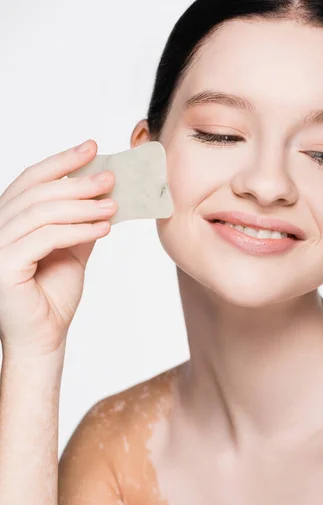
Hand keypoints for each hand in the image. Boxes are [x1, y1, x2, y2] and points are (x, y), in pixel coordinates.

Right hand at [0, 140, 116, 357]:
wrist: (44, 339)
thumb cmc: (53, 297)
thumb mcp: (71, 249)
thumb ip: (78, 222)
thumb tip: (103, 193)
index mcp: (8, 221)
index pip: (31, 181)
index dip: (61, 161)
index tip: (93, 148)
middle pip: (37, 193)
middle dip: (77, 182)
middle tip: (111, 179)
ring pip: (41, 212)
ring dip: (82, 206)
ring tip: (113, 206)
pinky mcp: (4, 265)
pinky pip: (46, 238)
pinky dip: (78, 230)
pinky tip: (103, 229)